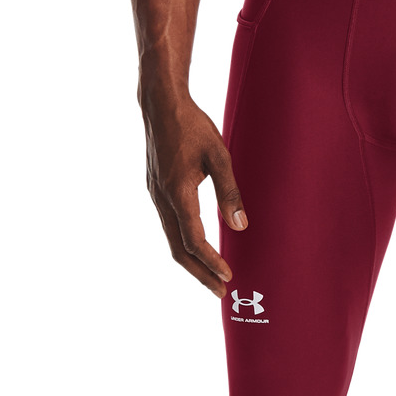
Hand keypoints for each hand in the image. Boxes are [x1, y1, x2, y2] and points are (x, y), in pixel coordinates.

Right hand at [143, 98, 246, 296]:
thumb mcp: (220, 156)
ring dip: (192, 262)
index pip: (194, 239)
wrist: (161, 104)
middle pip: (178, 249)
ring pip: (171, 240)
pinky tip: (197, 250)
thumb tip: (240, 226)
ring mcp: (155, 196)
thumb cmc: (193, 126)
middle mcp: (161, 198)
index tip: (228, 276)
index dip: (211, 261)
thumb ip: (230, 192)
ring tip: (212, 278)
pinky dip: (183, 245)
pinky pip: (168, 227)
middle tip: (220, 292)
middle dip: (200, 273)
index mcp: (177, 192)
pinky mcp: (155, 191)